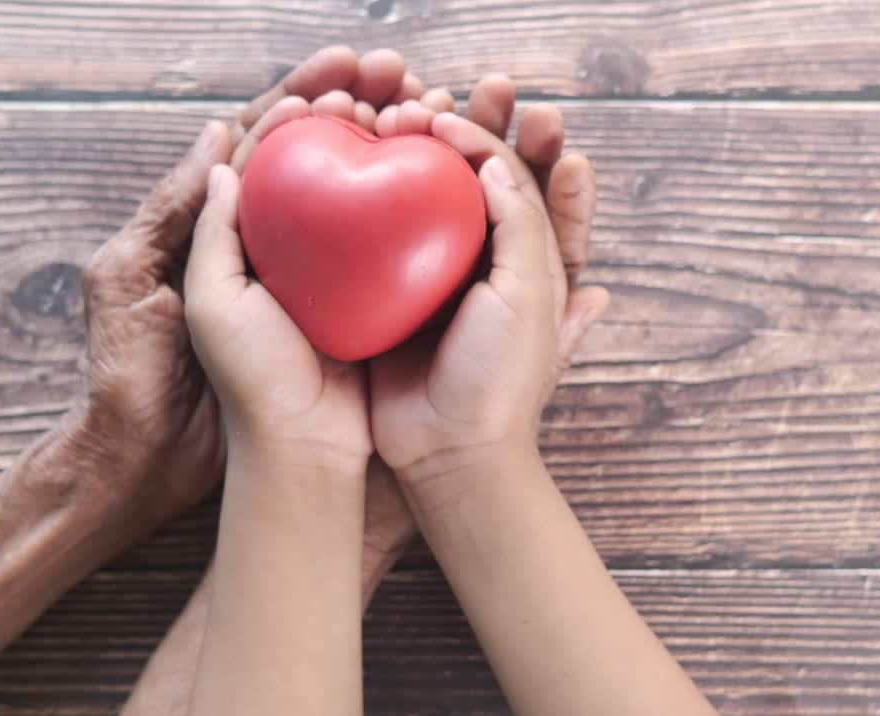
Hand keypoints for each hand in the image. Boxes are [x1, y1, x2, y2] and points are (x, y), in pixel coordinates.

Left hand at [67, 47, 429, 532]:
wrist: (300, 459)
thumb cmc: (245, 386)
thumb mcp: (208, 304)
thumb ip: (208, 230)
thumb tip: (221, 154)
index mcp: (240, 245)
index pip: (266, 156)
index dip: (298, 112)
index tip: (339, 81)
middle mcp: (291, 253)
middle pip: (321, 163)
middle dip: (356, 114)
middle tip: (394, 79)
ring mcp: (337, 277)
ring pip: (364, 193)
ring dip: (391, 146)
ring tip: (423, 112)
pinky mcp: (377, 302)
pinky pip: (397, 240)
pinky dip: (415, 203)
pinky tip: (442, 174)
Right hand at [368, 110, 609, 487]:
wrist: (448, 451)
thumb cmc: (499, 377)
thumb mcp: (526, 294)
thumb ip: (522, 223)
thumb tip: (496, 157)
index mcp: (526, 256)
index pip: (514, 177)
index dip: (493, 137)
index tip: (462, 114)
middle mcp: (480, 258)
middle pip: (469, 176)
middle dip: (458, 129)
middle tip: (428, 101)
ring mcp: (430, 275)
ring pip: (419, 196)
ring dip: (408, 153)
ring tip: (390, 119)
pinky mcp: (387, 294)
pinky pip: (374, 234)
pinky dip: (365, 197)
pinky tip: (352, 163)